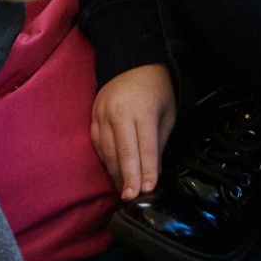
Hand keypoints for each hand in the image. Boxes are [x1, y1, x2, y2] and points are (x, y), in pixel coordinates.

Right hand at [91, 64, 177, 201]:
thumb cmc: (156, 89)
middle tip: (131, 199)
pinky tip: (114, 172)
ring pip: (108, 151)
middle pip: (123, 152)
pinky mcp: (93, 117)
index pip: (145, 147)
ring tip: (124, 191)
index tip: (148, 190)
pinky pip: (98, 145)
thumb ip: (159, 143)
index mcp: (142, 111)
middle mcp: (119, 113)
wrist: (130, 61)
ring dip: (116, 173)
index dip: (146, 171)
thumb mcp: (167, 113)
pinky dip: (106, 160)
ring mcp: (102, 115)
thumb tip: (154, 173)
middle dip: (128, 178)